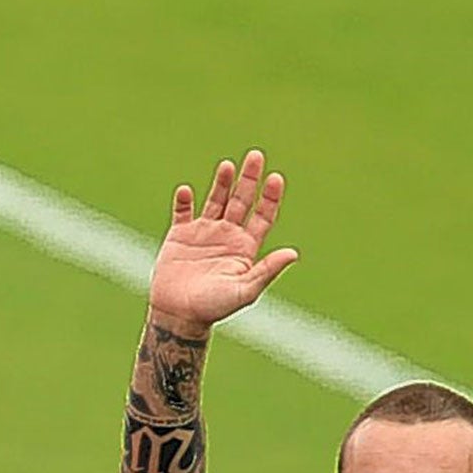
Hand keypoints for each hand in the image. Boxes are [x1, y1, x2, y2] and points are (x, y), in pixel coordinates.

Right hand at [148, 151, 297, 333]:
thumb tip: (293, 253)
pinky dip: (183, 201)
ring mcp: (203, 234)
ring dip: (222, 182)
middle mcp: (227, 236)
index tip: (275, 179)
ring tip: (227, 165)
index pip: (263, 215)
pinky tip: (185, 191)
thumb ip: (267, 270)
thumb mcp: (245, 290)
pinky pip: (182, 213)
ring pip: (216, 200)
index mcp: (245, 247)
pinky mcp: (179, 236)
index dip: (270, 197)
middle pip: (242, 200)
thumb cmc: (213, 307)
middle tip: (256, 156)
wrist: (178, 316)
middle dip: (249, 179)